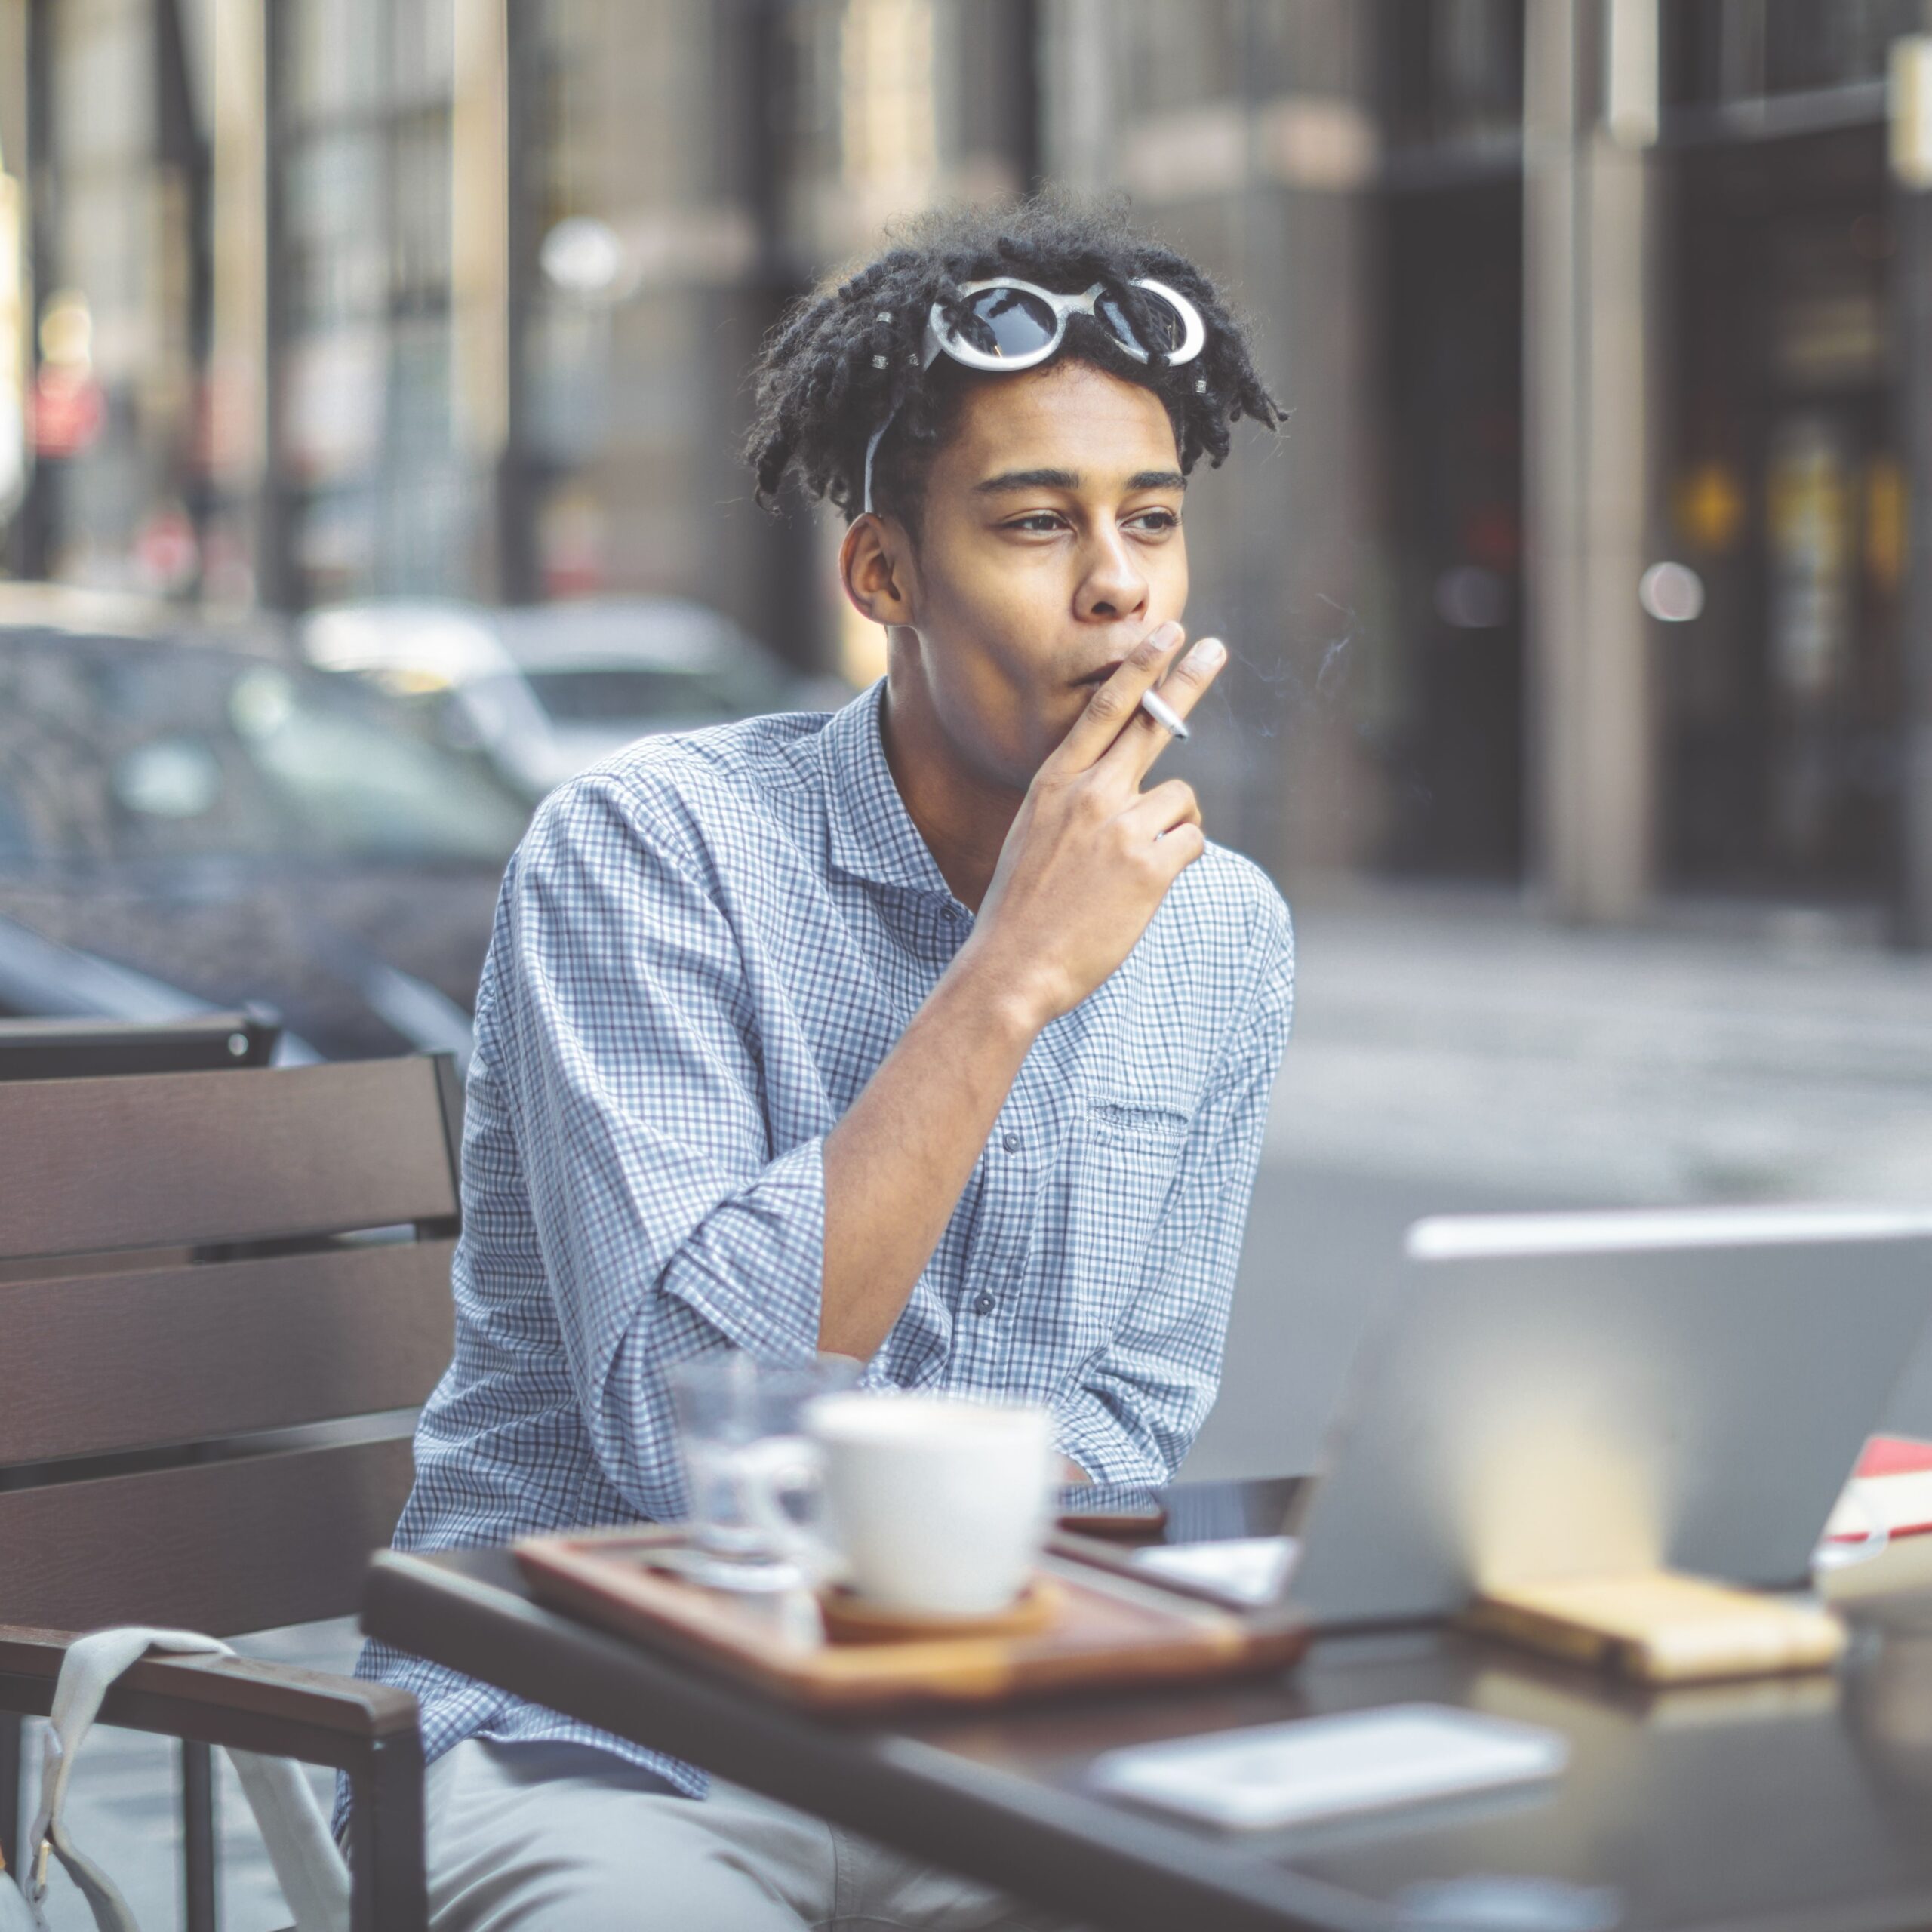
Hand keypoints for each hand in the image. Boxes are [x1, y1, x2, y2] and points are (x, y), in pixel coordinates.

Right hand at [959, 622, 1224, 1030]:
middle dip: (1187, 681)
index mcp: (1054, 785)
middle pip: (1153, 723)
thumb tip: (1128, 795)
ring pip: (1182, 801)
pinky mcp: (1149, 865)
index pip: (1103, 711)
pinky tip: (1147, 886)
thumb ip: (1075, 805)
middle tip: (1214, 648)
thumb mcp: (1034, 838)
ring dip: (1175, 829)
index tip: (1164, 634)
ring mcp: (1120, 827)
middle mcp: (1089, 795)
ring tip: (1139, 867)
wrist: (1012, 966)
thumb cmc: (1021, 910)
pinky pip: (1192, 843)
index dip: (1138, 669)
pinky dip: (1181, 861)